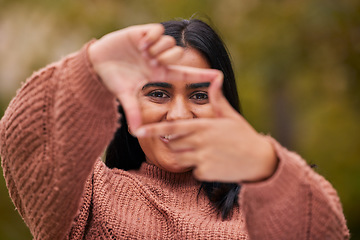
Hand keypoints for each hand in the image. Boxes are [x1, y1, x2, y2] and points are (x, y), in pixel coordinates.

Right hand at [89, 24, 218, 130]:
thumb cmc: (113, 79)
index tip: (218, 76)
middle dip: (169, 57)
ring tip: (144, 53)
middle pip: (178, 54)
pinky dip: (152, 37)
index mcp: (159, 74)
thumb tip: (136, 133)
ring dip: (159, 48)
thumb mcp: (125, 96)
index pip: (184, 74)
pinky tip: (141, 44)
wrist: (97, 64)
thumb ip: (133, 112)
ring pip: (170, 43)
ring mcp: (151, 46)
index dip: (201, 75)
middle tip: (153, 61)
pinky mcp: (142, 33)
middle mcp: (158, 59)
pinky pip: (157, 30)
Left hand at [136, 75, 277, 182]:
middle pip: (174, 144)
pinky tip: (215, 163)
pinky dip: (200, 168)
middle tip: (194, 142)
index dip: (153, 130)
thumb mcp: (230, 116)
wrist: (259, 160)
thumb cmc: (243, 135)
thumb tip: (216, 77)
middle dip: (178, 143)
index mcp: (203, 126)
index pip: (172, 128)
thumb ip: (217, 99)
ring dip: (187, 156)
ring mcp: (202, 158)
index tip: (138, 131)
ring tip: (205, 151)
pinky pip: (193, 171)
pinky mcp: (205, 172)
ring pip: (180, 158)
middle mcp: (200, 142)